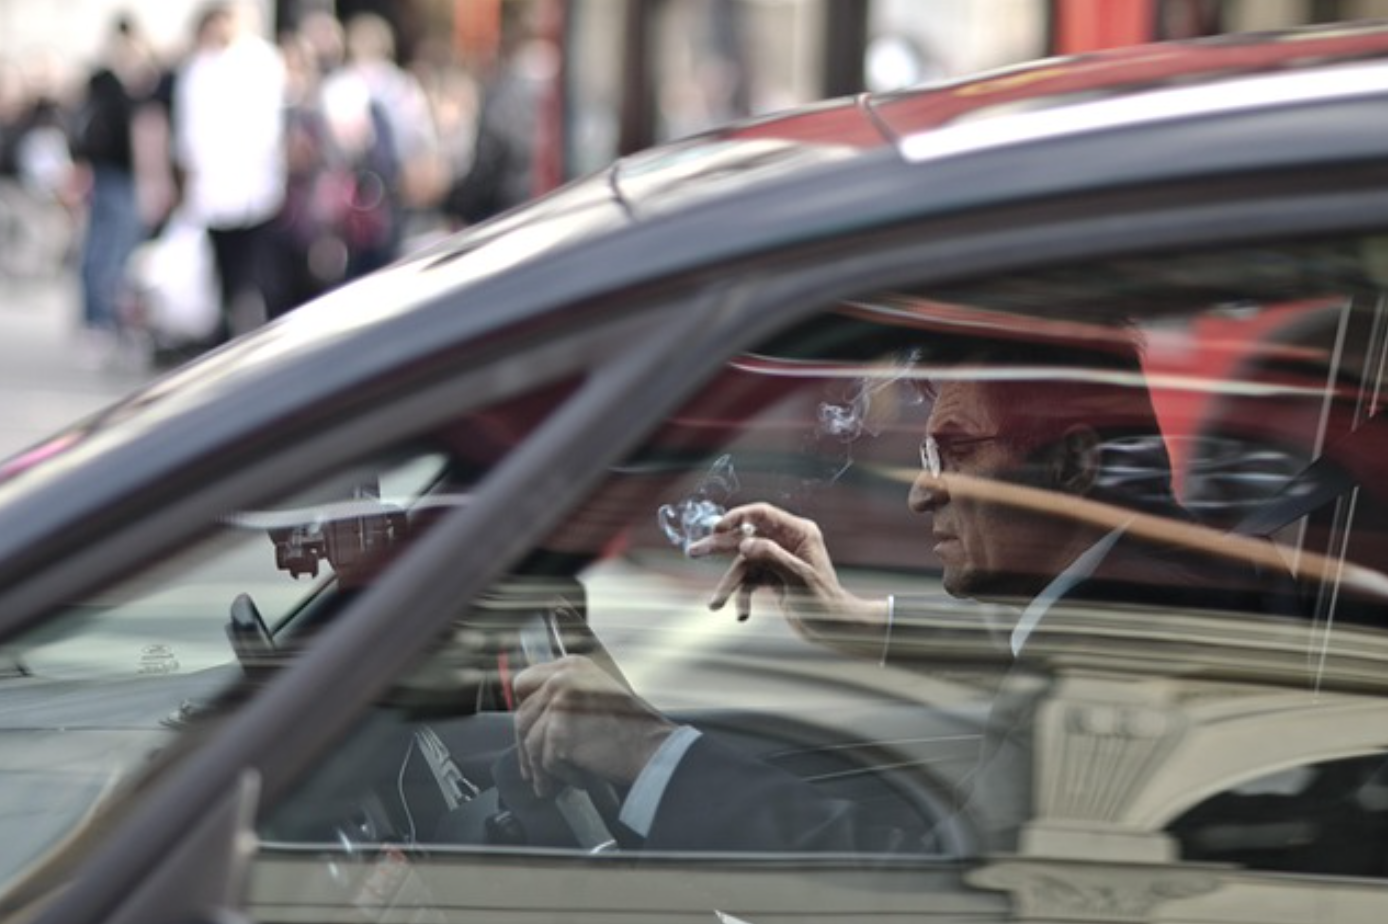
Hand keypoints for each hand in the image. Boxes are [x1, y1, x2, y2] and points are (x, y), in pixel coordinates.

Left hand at [513, 655, 675, 797]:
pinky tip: (579, 778)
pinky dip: (561, 777)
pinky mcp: (559, 733)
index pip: (524, 682)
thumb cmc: (631, 727)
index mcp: (571, 665)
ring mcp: (559, 703)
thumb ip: (564, 696)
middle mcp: (562, 678)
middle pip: (523, 716)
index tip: (525, 731)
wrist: (652, 747)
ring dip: (540, 769)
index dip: (525, 710)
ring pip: (531, 743)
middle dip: (525, 748)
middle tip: (531, 770)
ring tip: (552, 783)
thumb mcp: (595, 694)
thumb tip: (532, 721)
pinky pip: (546, 763)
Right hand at [688, 503, 887, 652]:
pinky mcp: (771, 577)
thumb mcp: (799, 576)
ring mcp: (777, 559)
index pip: (762, 515)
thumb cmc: (824, 600)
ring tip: (714, 604)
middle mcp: (786, 542)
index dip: (737, 517)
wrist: (834, 627)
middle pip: (745, 538)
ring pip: (743, 566)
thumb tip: (745, 544)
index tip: (717, 528)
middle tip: (694, 551)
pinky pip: (749, 583)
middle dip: (719, 548)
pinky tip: (742, 614)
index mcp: (798, 532)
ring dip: (729, 585)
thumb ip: (772, 556)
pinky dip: (743, 598)